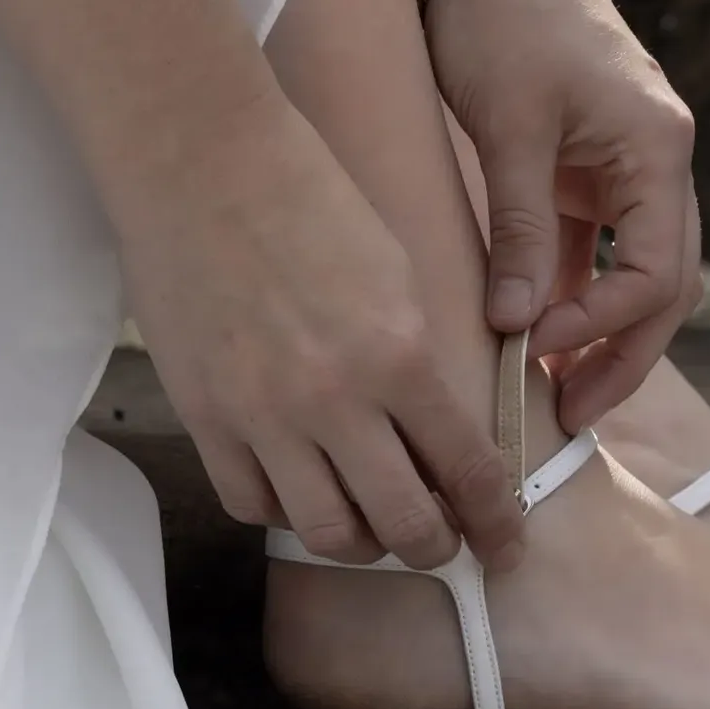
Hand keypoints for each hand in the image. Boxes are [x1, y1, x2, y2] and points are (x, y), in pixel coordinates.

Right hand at [120, 91, 524, 569]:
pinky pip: (252, 502)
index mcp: (400, 353)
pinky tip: (301, 490)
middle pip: (404, 523)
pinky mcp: (206, 417)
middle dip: (437, 547)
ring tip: (371, 528)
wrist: (202, 162)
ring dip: (362, 544)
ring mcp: (264, 416)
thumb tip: (443, 429)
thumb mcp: (399, 271)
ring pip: (327, 532)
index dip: (496, 522)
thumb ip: (421, 359)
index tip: (507, 547)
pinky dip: (285, 510)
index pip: (469, 469)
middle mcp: (336, 399)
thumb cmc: (310, 196)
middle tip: (443, 544)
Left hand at [424, 0, 699, 430]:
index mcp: (658, 151)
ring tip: (547, 392)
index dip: (602, 327)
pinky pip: (589, 245)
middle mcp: (656, 162)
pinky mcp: (585, 162)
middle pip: (662, 286)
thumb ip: (520, 227)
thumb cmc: (506, 16)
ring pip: (629, 271)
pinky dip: (566, 290)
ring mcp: (623, 164)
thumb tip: (517, 325)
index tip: (536, 353)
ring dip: (593, 330)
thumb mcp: (509, 127)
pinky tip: (528, 332)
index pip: (657, 273)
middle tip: (567, 419)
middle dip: (619, 355)